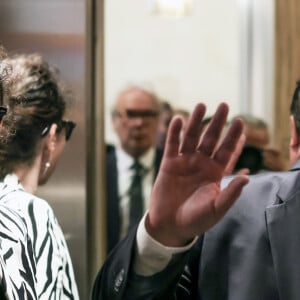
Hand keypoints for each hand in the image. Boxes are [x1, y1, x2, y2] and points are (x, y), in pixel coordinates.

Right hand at [146, 103, 248, 246]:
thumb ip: (230, 193)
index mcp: (215, 173)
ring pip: (191, 137)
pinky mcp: (169, 163)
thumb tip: (247, 177)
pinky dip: (174, 132)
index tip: (240, 122)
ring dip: (196, 121)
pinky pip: (172, 144)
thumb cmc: (196, 219)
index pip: (227, 151)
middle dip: (217, 123)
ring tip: (201, 105)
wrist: (170, 225)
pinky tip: (179, 119)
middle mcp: (201, 164)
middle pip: (210, 139)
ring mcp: (185, 162)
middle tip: (224, 105)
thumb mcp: (216, 208)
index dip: (233, 137)